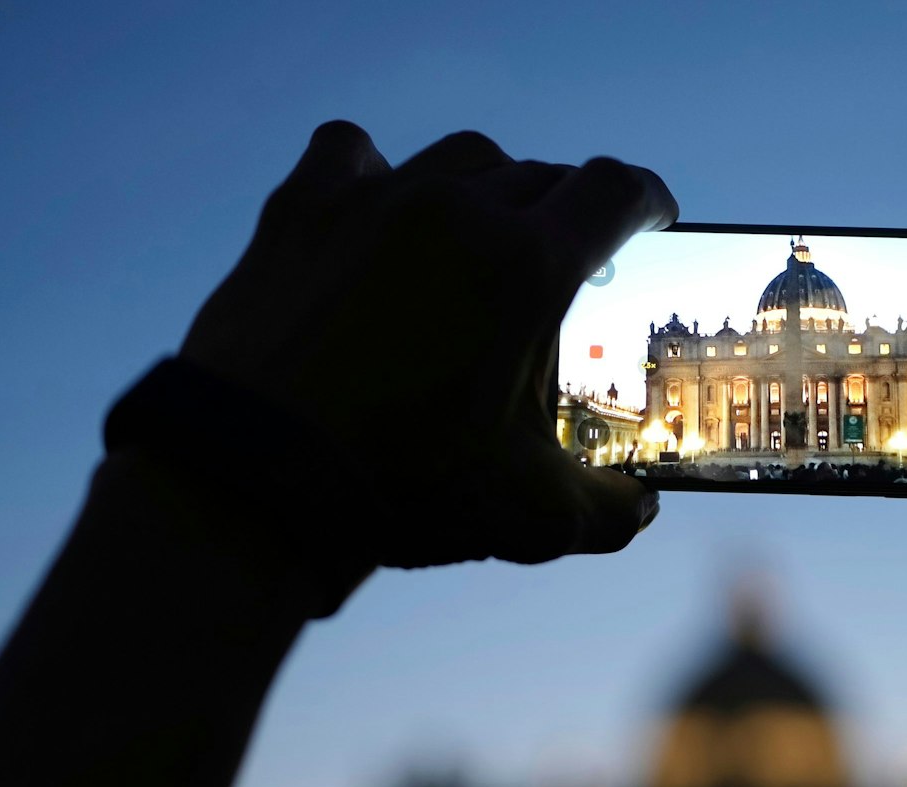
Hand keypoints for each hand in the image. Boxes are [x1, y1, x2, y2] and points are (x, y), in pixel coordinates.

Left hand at [180, 122, 673, 568]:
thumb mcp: (528, 515)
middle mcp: (458, 212)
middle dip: (565, 215)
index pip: (615, 192)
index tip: (652, 215)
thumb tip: (643, 508)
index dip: (646, 201)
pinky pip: (352, 152)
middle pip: (541, 177)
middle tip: (563, 259)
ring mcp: (375, 201)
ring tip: (480, 236)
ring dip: (486, 189)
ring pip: (461, 159)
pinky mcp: (302, 211)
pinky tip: (379, 206)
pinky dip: (378, 172)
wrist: (254, 476)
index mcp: (528, 268)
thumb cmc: (400, 490)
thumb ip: (608, 510)